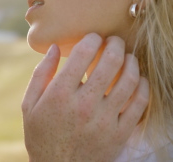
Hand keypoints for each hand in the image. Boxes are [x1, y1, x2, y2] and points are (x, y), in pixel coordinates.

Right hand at [21, 33, 148, 161]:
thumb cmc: (42, 135)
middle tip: (115, 41)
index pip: (84, 53)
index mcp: (60, 94)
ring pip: (130, 80)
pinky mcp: (120, 134)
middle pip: (111, 61)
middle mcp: (84, 105)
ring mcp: (105, 120)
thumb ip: (42, 74)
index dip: (92, 38)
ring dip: (132, 61)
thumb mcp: (29, 105)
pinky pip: (140, 104)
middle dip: (115, 44)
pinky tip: (138, 79)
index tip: (94, 37)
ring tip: (128, 57)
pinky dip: (143, 86)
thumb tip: (57, 48)